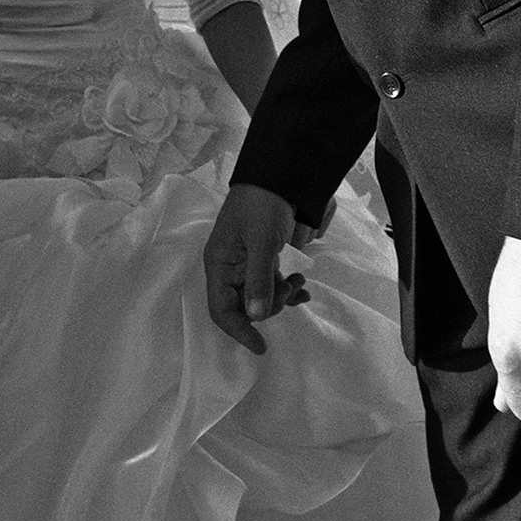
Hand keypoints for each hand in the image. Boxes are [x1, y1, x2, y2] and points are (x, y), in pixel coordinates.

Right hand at [202, 183, 311, 353]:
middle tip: (291, 289)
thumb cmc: (263, 205)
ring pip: (259, 298)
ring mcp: (244, 265)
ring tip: (299, 281)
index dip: (239, 331)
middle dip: (269, 306)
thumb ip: (259, 279)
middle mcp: (228, 268)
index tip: (261, 346)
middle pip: (243, 307)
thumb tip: (255, 317)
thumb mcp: (262, 241)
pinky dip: (285, 288)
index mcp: (219, 264)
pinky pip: (270, 285)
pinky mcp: (260, 260)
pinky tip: (302, 285)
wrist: (277, 175)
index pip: (221, 310)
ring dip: (281, 296)